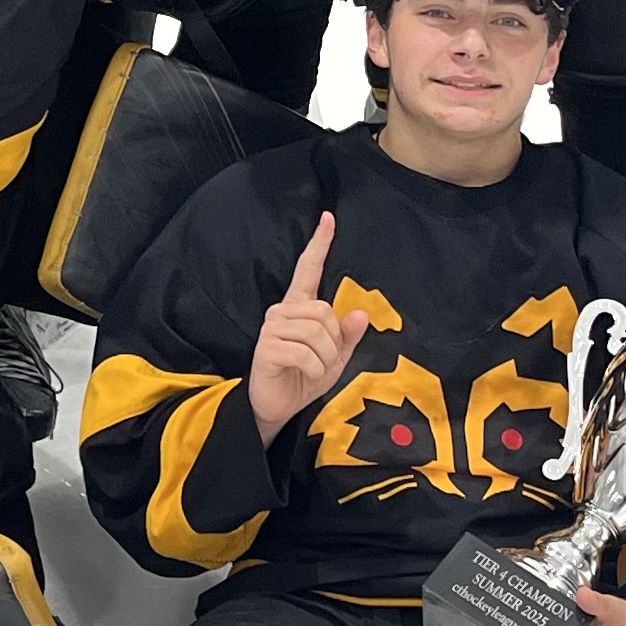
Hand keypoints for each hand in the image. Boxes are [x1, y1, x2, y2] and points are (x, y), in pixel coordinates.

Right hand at [246, 212, 372, 443]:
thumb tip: (360, 314)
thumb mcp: (335, 358)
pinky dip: (315, 370)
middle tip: (323, 360)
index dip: (319, 244)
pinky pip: (306, 353)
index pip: (308, 270)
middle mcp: (282, 311)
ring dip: (325, 359)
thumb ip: (347, 336)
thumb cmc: (304, 379)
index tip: (328, 218)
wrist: (277, 407)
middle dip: (333, 341)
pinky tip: (304, 375)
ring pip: (317, 332)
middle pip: (324, 311)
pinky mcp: (266, 347)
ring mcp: (272, 328)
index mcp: (299, 308)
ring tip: (314, 370)